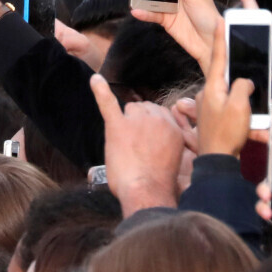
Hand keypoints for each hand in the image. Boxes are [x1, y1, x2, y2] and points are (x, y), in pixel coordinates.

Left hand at [90, 73, 182, 213]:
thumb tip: (159, 141)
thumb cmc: (159, 182)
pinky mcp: (117, 126)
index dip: (151, 126)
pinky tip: (94, 80)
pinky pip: (108, 103)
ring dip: (125, 120)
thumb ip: (169, 143)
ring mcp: (137, 121)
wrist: (146, 191)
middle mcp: (157, 119)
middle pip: (144, 108)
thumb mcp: (176, 159)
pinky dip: (100, 91)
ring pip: (130, 107)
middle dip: (138, 123)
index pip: (160, 113)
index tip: (147, 139)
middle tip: (134, 145)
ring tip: (124, 142)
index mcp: (172, 127)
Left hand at [197, 21, 254, 156]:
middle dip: (242, 81)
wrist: (216, 162)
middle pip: (228, 79)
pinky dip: (242, 119)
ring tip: (252, 122)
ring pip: (232, 98)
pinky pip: (231, 113)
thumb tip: (244, 82)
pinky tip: (250, 131)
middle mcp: (207, 94)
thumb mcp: (240, 106)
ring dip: (245, 106)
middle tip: (250, 87)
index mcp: (212, 87)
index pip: (218, 56)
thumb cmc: (227, 134)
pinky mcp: (212, 119)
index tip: (221, 19)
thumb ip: (243, 86)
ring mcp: (208, 107)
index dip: (220, 37)